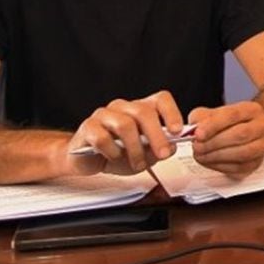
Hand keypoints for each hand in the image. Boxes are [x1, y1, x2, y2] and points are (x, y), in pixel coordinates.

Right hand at [67, 90, 183, 174]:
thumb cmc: (117, 153)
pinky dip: (112, 152)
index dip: (171, 113)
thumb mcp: (143, 156)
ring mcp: (104, 114)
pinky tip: (114, 158)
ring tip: (137, 163)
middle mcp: (123, 107)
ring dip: (135, 148)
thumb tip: (171, 147)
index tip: (177, 131)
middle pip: (143, 112)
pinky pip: (103, 138)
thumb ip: (157, 150)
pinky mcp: (88, 127)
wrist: (87, 160)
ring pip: (125, 125)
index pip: (161, 100)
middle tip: (161, 154)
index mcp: (140, 108)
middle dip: (156, 135)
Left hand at [188, 101, 263, 176]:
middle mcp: (262, 126)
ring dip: (217, 156)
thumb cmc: (231, 123)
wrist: (251, 132)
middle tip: (196, 146)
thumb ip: (202, 117)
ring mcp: (263, 145)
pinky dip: (221, 166)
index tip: (198, 134)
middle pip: (240, 134)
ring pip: (242, 153)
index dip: (214, 125)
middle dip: (214, 143)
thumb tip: (192, 127)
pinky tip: (210, 162)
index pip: (233, 114)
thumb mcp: (216, 113)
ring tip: (200, 155)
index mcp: (252, 109)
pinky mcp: (257, 163)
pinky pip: (240, 168)